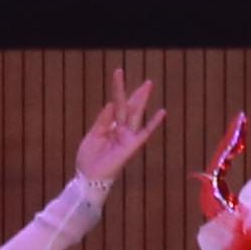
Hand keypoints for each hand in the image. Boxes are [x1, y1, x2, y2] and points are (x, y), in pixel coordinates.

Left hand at [68, 70, 167, 191]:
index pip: (117, 105)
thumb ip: (103, 120)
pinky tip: (162, 111)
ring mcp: (127, 137)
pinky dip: (153, 123)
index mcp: (110, 126)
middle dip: (137, 94)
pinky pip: (144, 133)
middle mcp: (121, 130)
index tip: (119, 73)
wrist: (88, 176)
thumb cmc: (89, 158)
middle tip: (147, 81)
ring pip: (136, 114)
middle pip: (130, 108)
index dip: (119, 90)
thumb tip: (111, 103)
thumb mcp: (93, 135)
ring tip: (148, 85)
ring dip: (142, 100)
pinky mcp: (131, 146)